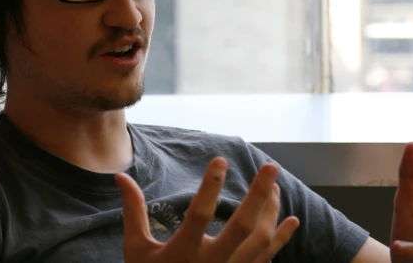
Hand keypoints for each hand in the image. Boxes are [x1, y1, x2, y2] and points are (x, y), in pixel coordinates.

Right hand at [116, 157, 299, 262]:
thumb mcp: (136, 249)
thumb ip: (134, 211)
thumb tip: (121, 177)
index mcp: (183, 254)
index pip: (199, 215)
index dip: (210, 187)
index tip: (220, 160)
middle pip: (243, 228)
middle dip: (259, 195)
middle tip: (270, 166)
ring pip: (260, 241)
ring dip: (270, 210)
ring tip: (273, 183)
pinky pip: (267, 259)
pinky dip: (281, 239)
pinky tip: (290, 221)